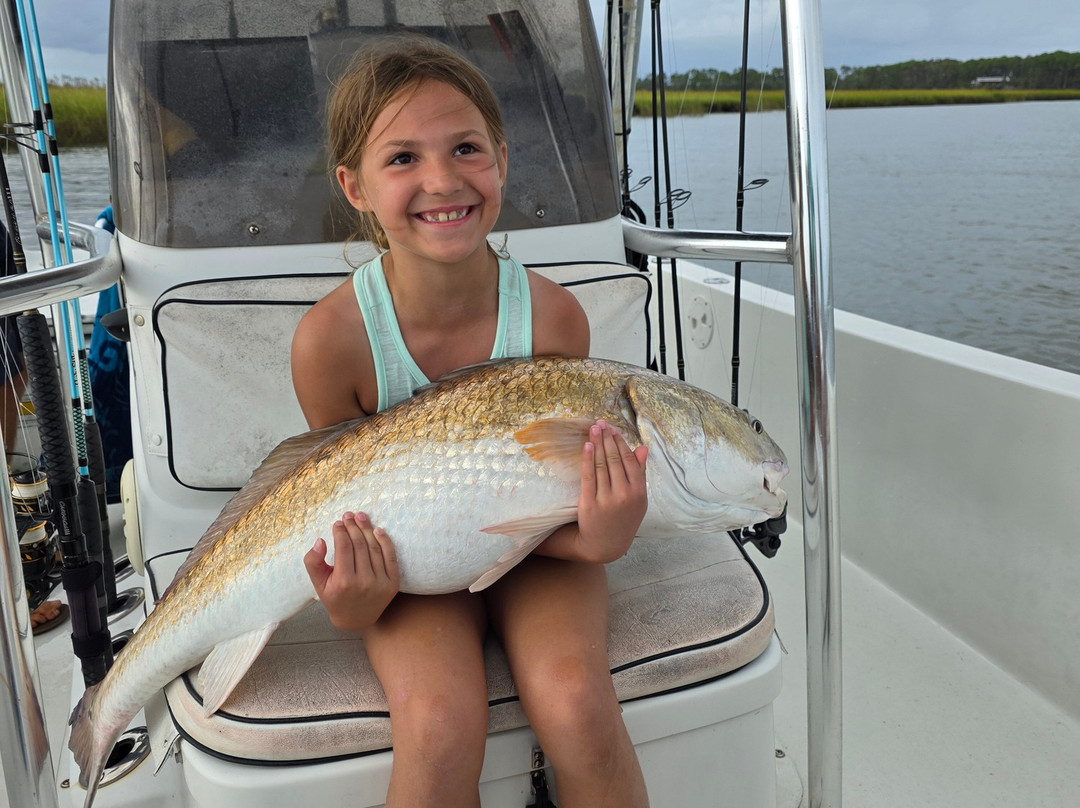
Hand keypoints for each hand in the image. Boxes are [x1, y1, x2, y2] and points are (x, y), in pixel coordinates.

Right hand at [304, 512, 399, 630]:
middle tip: (349, 515)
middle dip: (353, 527)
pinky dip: (385, 541)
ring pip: (375, 548)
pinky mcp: (393, 584)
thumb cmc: (334, 597)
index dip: (341, 532)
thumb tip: (320, 540)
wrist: (356, 619)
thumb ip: (313, 562)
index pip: (344, 548)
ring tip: (361, 517)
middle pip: (360, 545)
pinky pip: (390, 557)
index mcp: (344, 583)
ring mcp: (380, 583)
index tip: (338, 522)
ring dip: (368, 529)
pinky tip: (378, 530)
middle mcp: (364, 583)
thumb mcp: (318, 583)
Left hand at [574, 421, 648, 562]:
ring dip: (596, 444)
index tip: (613, 430)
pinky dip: (587, 459)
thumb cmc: (623, 519)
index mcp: (638, 492)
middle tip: (601, 423)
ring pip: (601, 465)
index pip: (629, 461)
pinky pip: (588, 476)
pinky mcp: (589, 503)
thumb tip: (643, 448)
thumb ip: (639, 473)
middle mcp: (624, 495)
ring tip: (593, 429)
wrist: (605, 544)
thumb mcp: (638, 499)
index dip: (620, 443)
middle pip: (614, 460)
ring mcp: (606, 499)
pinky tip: (587, 446)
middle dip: (607, 438)